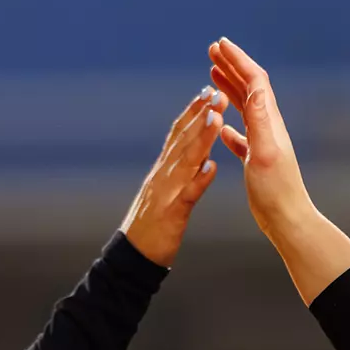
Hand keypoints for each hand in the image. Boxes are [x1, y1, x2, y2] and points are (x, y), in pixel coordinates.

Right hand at [120, 88, 224, 266]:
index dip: (193, 112)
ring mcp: (166, 192)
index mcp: (163, 170)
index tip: (207, 92)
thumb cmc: (153, 226)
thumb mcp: (165, 193)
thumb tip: (198, 156)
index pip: (178, 135)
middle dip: (199, 115)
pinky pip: (187, 195)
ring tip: (216, 118)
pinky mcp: (171, 213)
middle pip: (182, 140)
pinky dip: (199, 180)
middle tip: (217, 92)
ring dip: (201, 138)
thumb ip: (178, 173)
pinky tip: (211, 167)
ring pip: (185, 161)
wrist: (133, 257)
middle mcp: (163, 175)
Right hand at [206, 37, 349, 301]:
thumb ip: (260, 121)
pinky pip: (242, 133)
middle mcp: (269, 127)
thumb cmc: (275, 190)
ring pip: (245, 107)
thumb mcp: (265, 152)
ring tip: (213, 75)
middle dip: (232, 66)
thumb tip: (256, 89)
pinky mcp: (257, 159)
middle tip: (212, 51)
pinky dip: (229, 121)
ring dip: (230, 88)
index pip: (254, 80)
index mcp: (269, 121)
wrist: (287, 219)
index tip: (219, 44)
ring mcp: (263, 142)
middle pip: (250, 88)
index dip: (238, 60)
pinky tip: (220, 124)